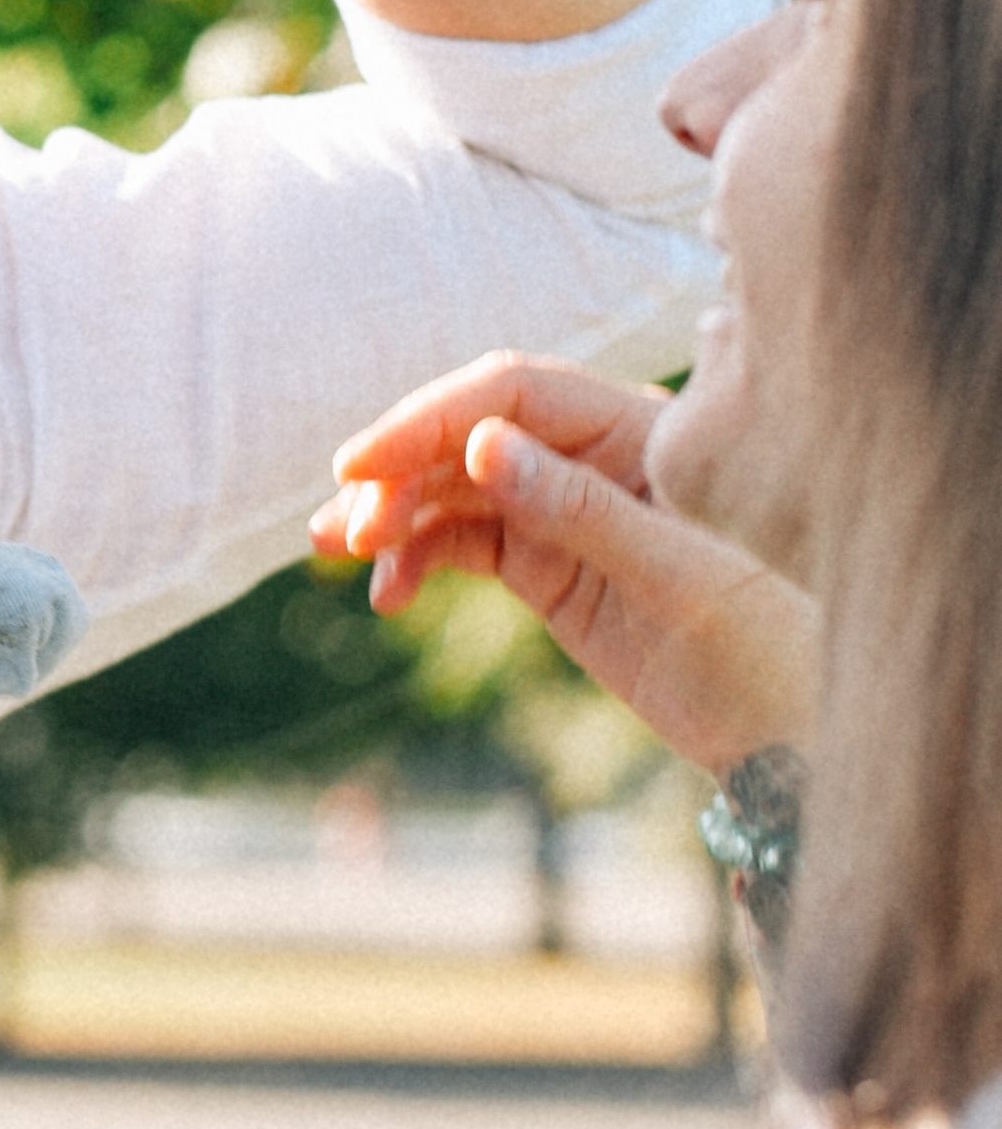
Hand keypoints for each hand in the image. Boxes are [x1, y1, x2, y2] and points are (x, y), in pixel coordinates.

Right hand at [312, 353, 818, 774]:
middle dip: (398, 471)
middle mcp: (594, 457)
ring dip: (393, 514)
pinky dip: (417, 558)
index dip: (431, 417)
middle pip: (470, 435)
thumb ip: (582, 510)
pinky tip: (389, 592)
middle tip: (342, 527)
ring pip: (454, 490)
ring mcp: (565, 512)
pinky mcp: (548, 568)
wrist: (791, 736)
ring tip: (336, 550)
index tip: (364, 462)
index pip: (513, 392)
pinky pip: (462, 543)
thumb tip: (483, 447)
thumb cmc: (767, 643)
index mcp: (639, 430)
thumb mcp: (680, 578)